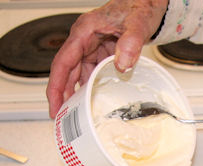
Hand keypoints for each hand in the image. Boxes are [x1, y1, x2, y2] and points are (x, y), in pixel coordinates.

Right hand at [46, 0, 167, 117]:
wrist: (148, 4)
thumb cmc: (139, 8)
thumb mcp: (137, 24)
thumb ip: (130, 43)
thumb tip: (122, 65)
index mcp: (85, 31)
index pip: (63, 62)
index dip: (56, 86)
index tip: (54, 105)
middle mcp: (84, 39)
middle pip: (66, 71)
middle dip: (61, 95)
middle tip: (60, 117)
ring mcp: (91, 46)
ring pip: (77, 73)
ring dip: (75, 93)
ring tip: (74, 115)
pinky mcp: (101, 52)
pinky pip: (90, 72)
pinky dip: (88, 86)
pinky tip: (90, 101)